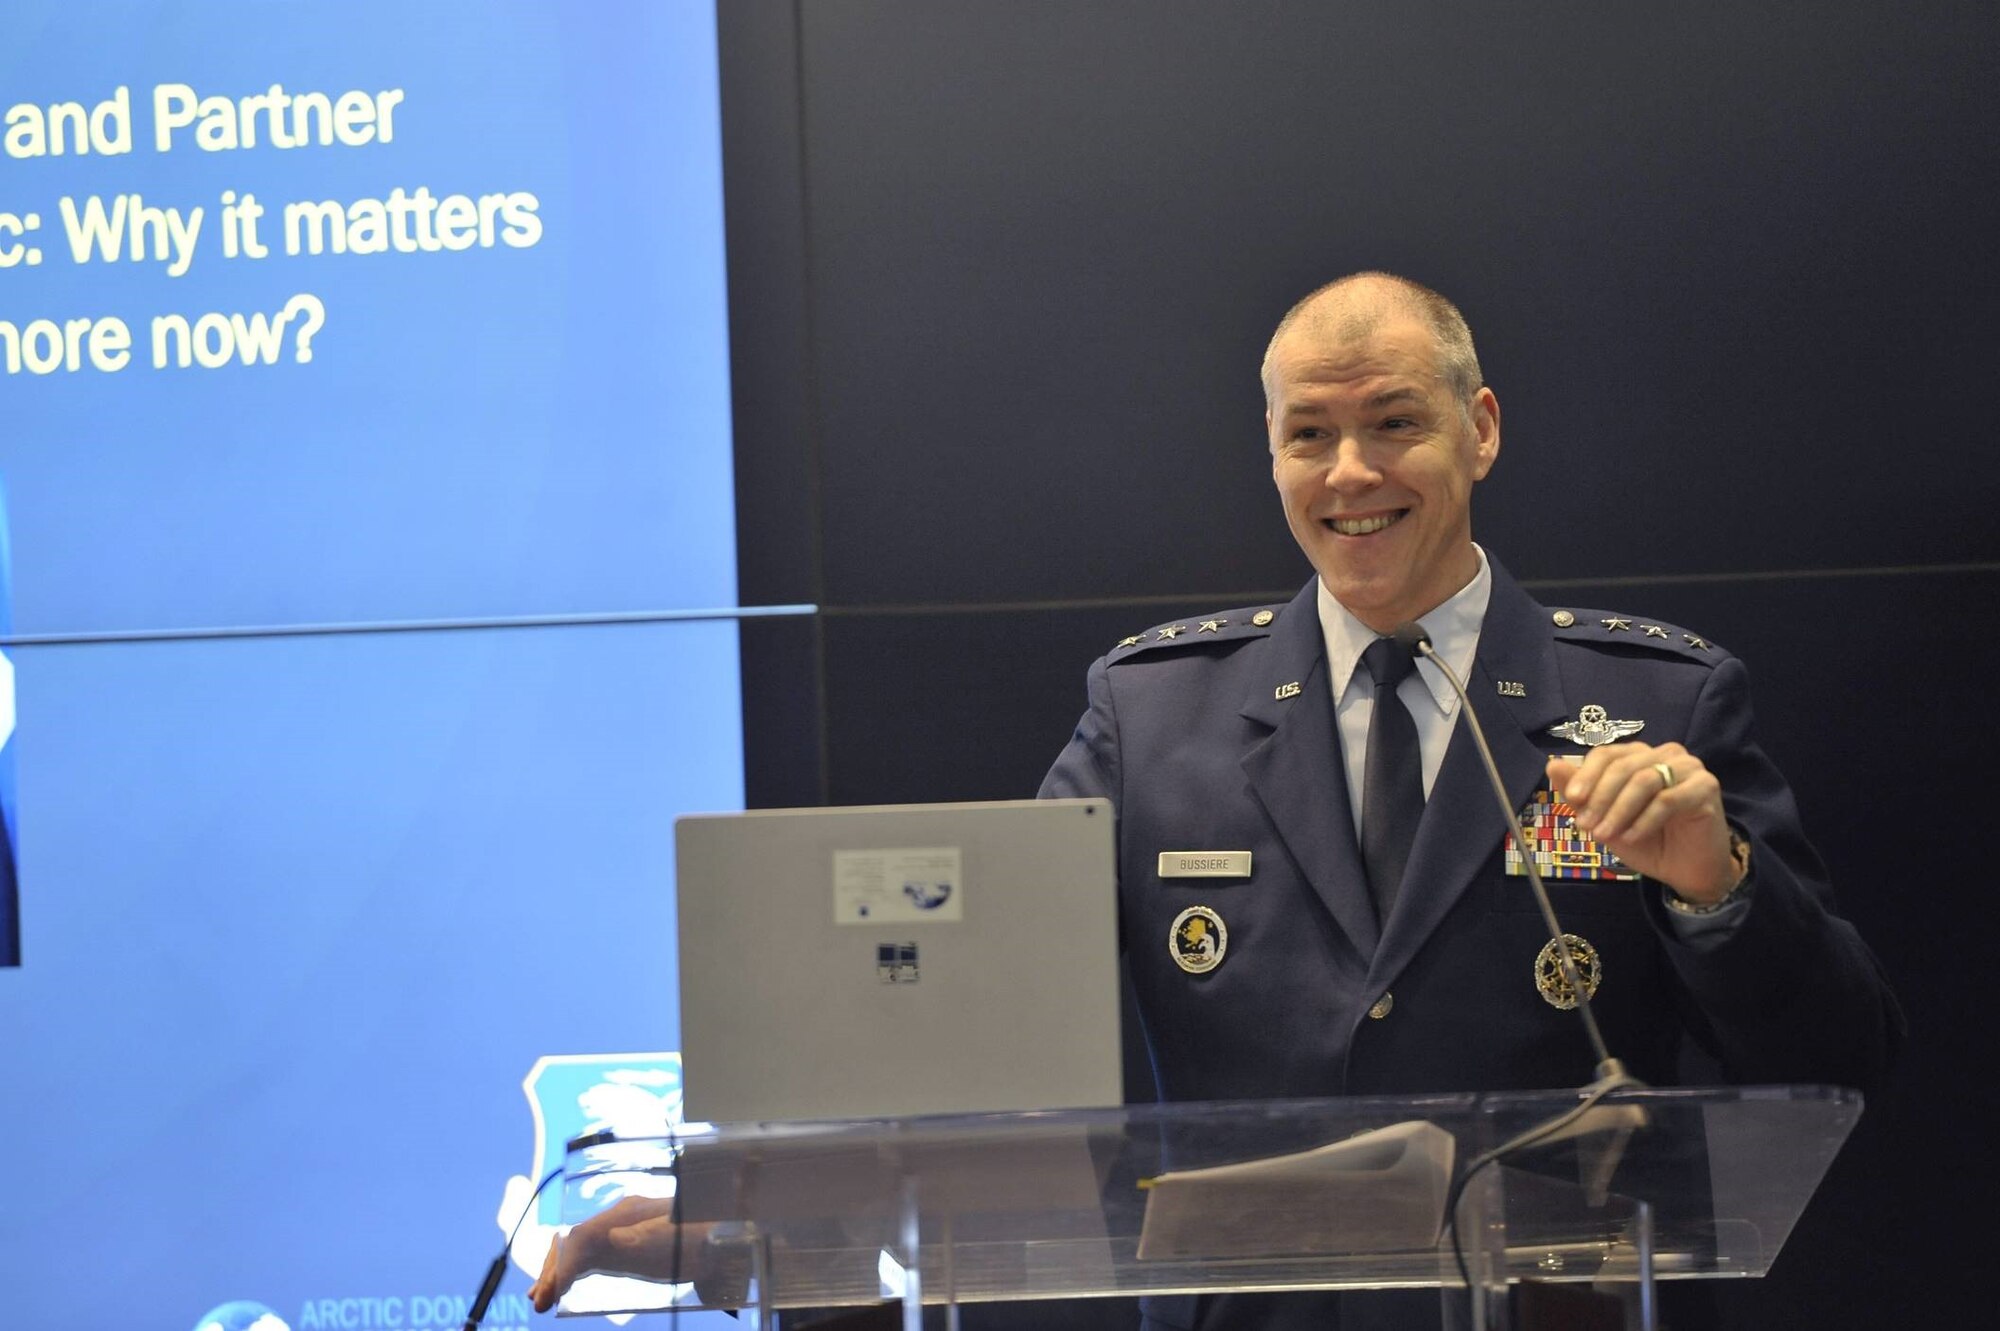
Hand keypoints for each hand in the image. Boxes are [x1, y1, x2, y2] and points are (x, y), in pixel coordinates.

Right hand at [527, 1195, 704, 1312]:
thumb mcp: (681, 1237)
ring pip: (577, 1249)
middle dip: (554, 1269)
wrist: (727, 1233)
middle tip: (540, 1301)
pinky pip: (589, 1256)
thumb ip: (648, 1236)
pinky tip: (559, 1287)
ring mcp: (619, 1230)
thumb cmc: (706, 1235)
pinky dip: (571, 1271)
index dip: (564, 1263)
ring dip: (556, 1271)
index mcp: (629, 1212)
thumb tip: (614, 1239)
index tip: (551, 1291)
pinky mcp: (624, 1246)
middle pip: (574, 1240)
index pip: (584, 1236)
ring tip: (539, 1299)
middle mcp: (618, 1217)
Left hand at [1546, 743, 1738, 904]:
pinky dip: (1644, 820)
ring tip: (1604, 835)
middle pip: (1623, 766)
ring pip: (1644, 780)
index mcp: (1639, 755)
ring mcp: (1689, 767)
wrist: (1684, 868)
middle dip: (1600, 798)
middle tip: (1586, 826)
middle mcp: (1665, 753)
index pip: (1607, 754)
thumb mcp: (1604, 817)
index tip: (1572, 800)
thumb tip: (1552, 765)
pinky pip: (1667, 800)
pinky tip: (1632, 837)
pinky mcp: (1706, 787)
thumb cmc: (1645, 838)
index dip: (1586, 775)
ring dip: (1618, 811)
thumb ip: (1580, 793)